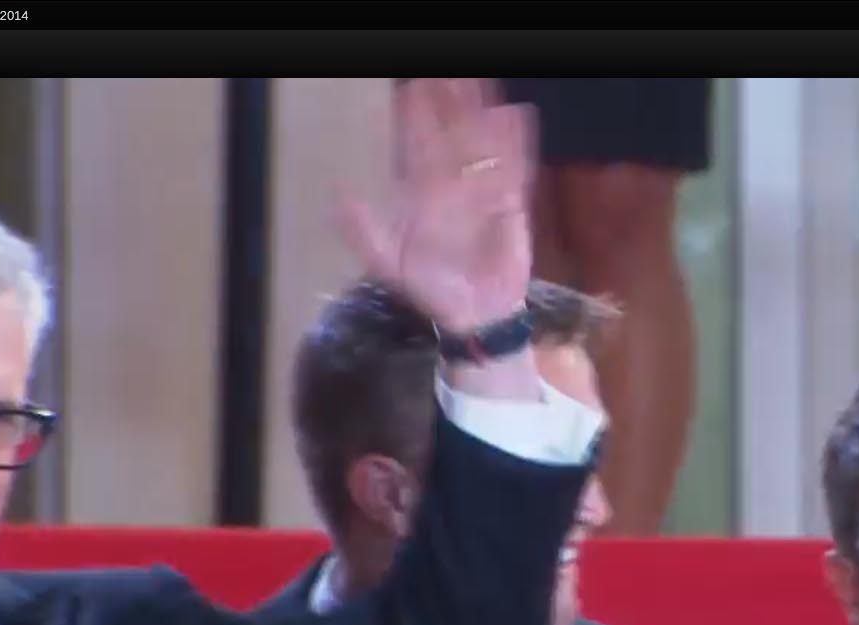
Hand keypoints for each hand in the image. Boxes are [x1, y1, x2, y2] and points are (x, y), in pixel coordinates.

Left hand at [340, 78, 534, 331]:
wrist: (475, 317)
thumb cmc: (432, 291)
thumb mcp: (388, 264)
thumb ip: (364, 231)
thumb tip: (341, 195)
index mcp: (422, 196)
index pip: (417, 148)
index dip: (414, 119)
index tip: (410, 89)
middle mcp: (452, 187)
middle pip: (450, 136)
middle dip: (449, 105)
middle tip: (446, 72)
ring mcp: (482, 193)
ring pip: (481, 144)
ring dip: (481, 113)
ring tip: (481, 81)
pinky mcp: (511, 205)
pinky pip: (514, 168)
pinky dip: (517, 142)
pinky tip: (516, 114)